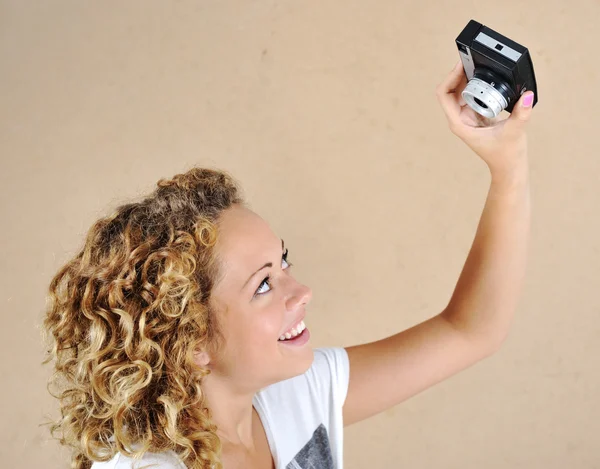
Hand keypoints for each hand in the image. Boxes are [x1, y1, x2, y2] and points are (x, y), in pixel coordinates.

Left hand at [436, 61, 534, 178]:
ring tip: (477, 62)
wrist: (509, 166)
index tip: (462, 65)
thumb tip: (527, 95)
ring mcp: (467, 116)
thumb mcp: (515, 132)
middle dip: (458, 74)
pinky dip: (476, 83)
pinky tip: (485, 75)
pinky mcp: (477, 114)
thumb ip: (521, 114)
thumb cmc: (506, 155)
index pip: (444, 95)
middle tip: (471, 59)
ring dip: (466, 77)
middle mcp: (460, 118)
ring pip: (460, 91)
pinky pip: (472, 94)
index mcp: (460, 123)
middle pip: (450, 90)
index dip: (450, 77)